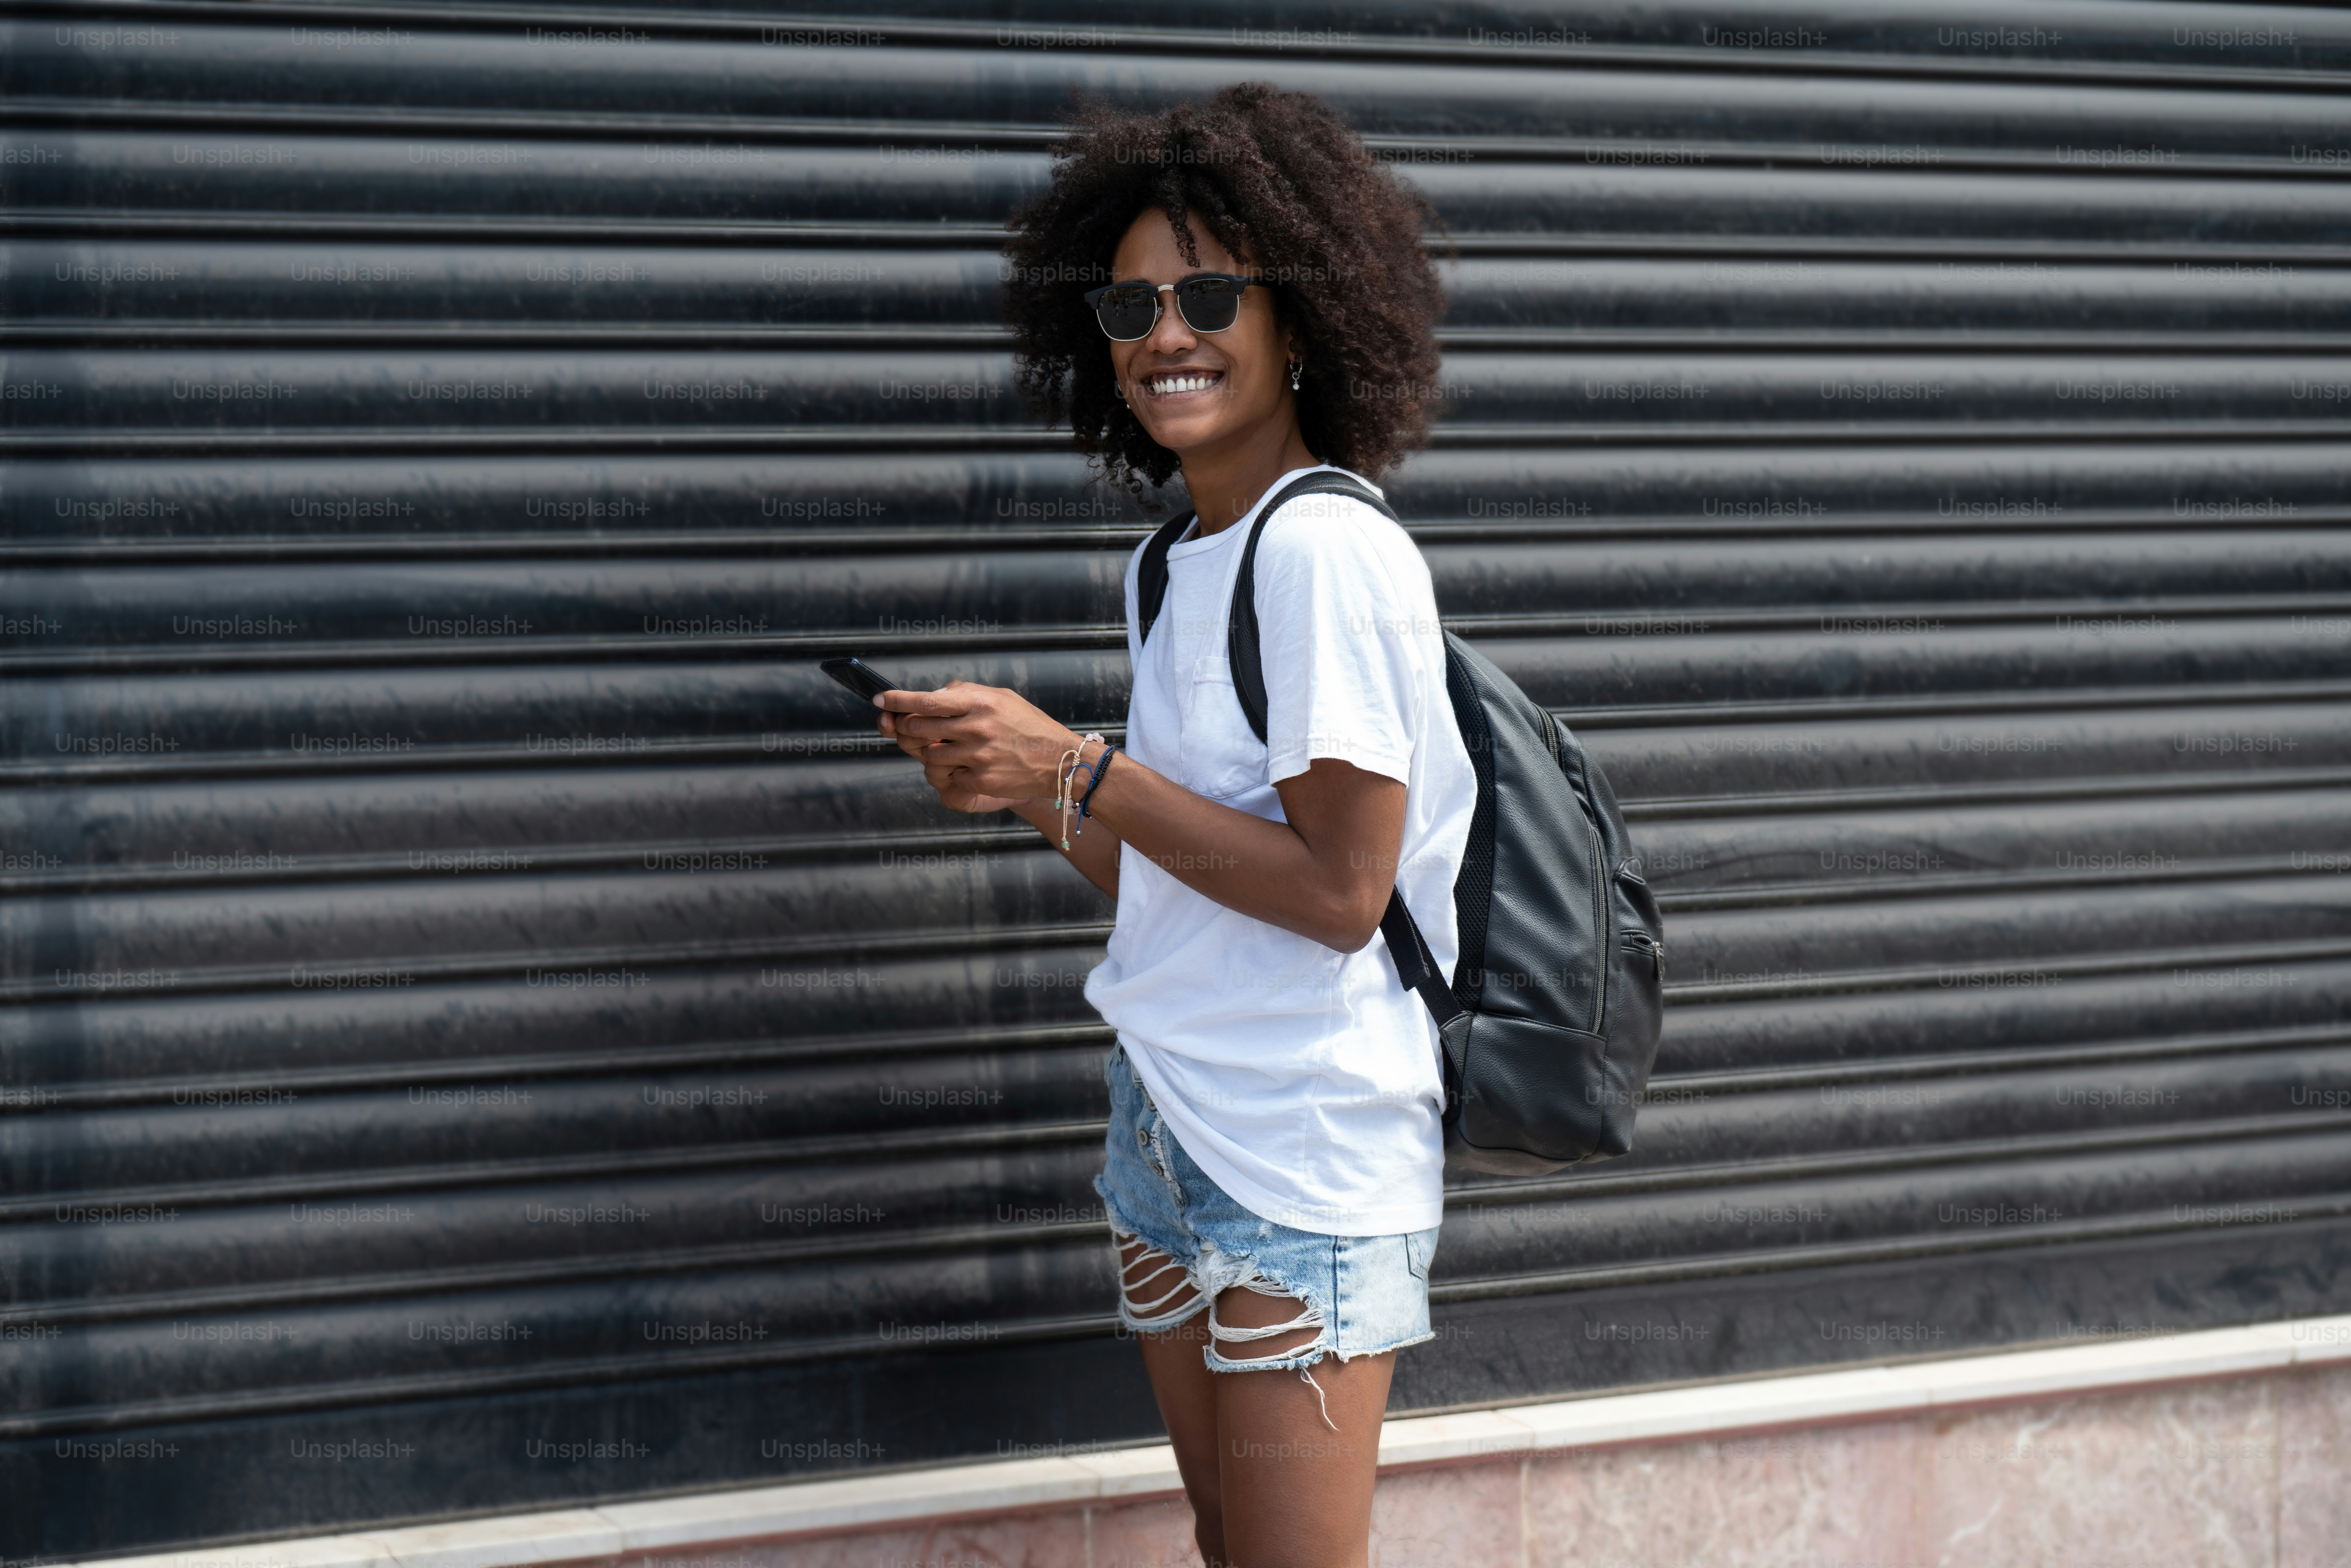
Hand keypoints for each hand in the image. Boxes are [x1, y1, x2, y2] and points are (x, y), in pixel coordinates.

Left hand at [877, 681, 1080, 813]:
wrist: (1061, 762)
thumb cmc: (1029, 726)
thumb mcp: (1002, 698)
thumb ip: (966, 693)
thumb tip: (933, 695)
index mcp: (979, 702)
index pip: (925, 700)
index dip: (896, 701)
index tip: (879, 700)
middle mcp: (975, 727)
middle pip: (918, 728)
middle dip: (907, 729)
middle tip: (908, 729)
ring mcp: (977, 756)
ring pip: (929, 757)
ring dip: (931, 754)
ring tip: (951, 750)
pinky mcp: (980, 780)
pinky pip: (948, 777)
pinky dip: (953, 773)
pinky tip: (971, 767)